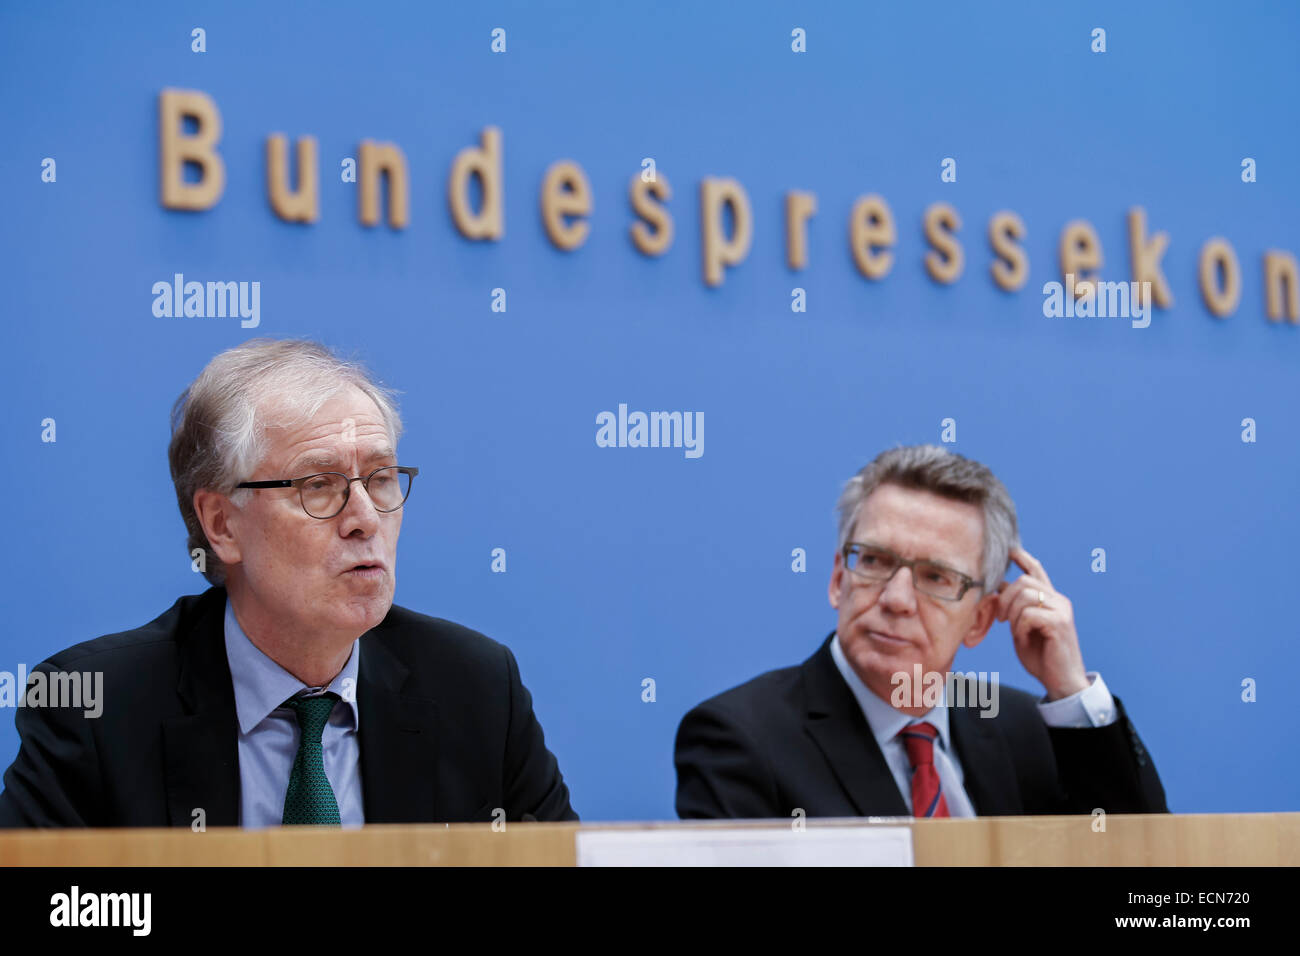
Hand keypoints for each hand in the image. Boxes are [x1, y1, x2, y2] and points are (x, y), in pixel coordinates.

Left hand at [994, 547, 1088, 700]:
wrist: (1061, 681)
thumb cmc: (1041, 656)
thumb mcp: (1022, 628)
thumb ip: (1015, 608)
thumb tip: (999, 585)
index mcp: (1051, 600)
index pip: (1037, 571)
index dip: (1023, 559)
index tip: (1010, 550)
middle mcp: (1059, 600)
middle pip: (1024, 582)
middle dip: (1005, 597)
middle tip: (1001, 618)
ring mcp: (1061, 610)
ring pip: (1025, 595)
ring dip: (1012, 614)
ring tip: (1015, 630)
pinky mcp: (1060, 623)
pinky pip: (1029, 614)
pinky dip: (1020, 626)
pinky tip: (1024, 637)